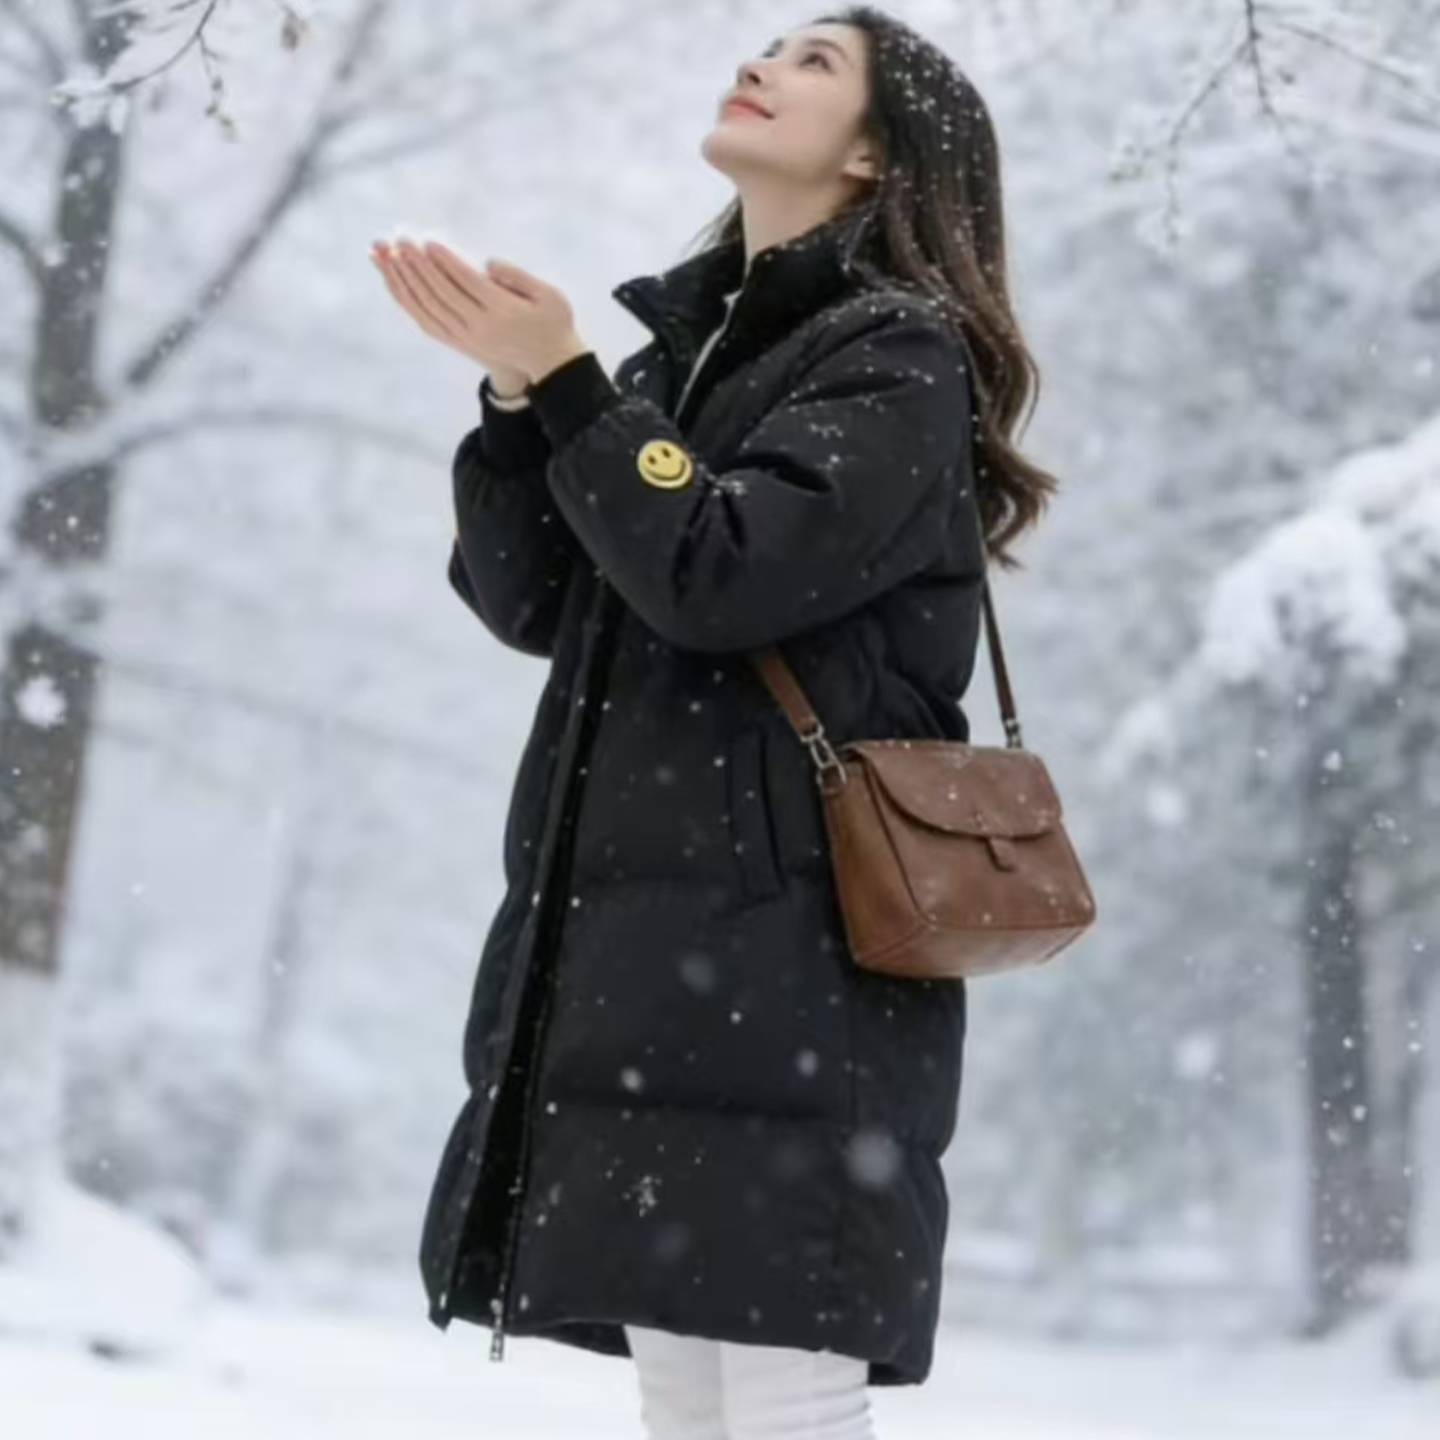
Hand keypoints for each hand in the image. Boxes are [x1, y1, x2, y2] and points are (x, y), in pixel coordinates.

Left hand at [369, 237, 589, 382]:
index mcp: (503, 313)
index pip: (466, 283)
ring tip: (385, 255)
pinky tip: (393, 280)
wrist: (550, 365)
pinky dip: (407, 300)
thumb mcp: (550, 296)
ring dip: (403, 280)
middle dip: (417, 266)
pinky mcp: (459, 342)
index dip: (444, 262)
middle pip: (440, 294)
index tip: (426, 242)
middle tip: (398, 241)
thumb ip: (519, 277)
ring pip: (427, 308)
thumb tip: (487, 263)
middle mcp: (479, 328)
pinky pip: (425, 320)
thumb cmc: (553, 323)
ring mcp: (466, 337)